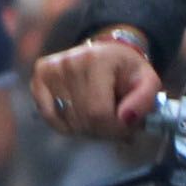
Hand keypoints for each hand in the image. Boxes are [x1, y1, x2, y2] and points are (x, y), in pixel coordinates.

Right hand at [32, 33, 161, 142]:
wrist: (106, 54)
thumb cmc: (126, 71)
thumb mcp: (147, 81)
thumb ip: (145, 100)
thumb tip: (126, 118)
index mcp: (96, 60)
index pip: (98, 113)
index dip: (115, 128)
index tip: (126, 125)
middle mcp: (68, 62)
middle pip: (83, 120)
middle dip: (103, 130)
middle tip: (115, 121)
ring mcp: (50, 71)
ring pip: (68, 122)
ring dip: (87, 128)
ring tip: (99, 113)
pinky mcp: (38, 79)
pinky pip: (50, 118)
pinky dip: (67, 124)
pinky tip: (80, 112)